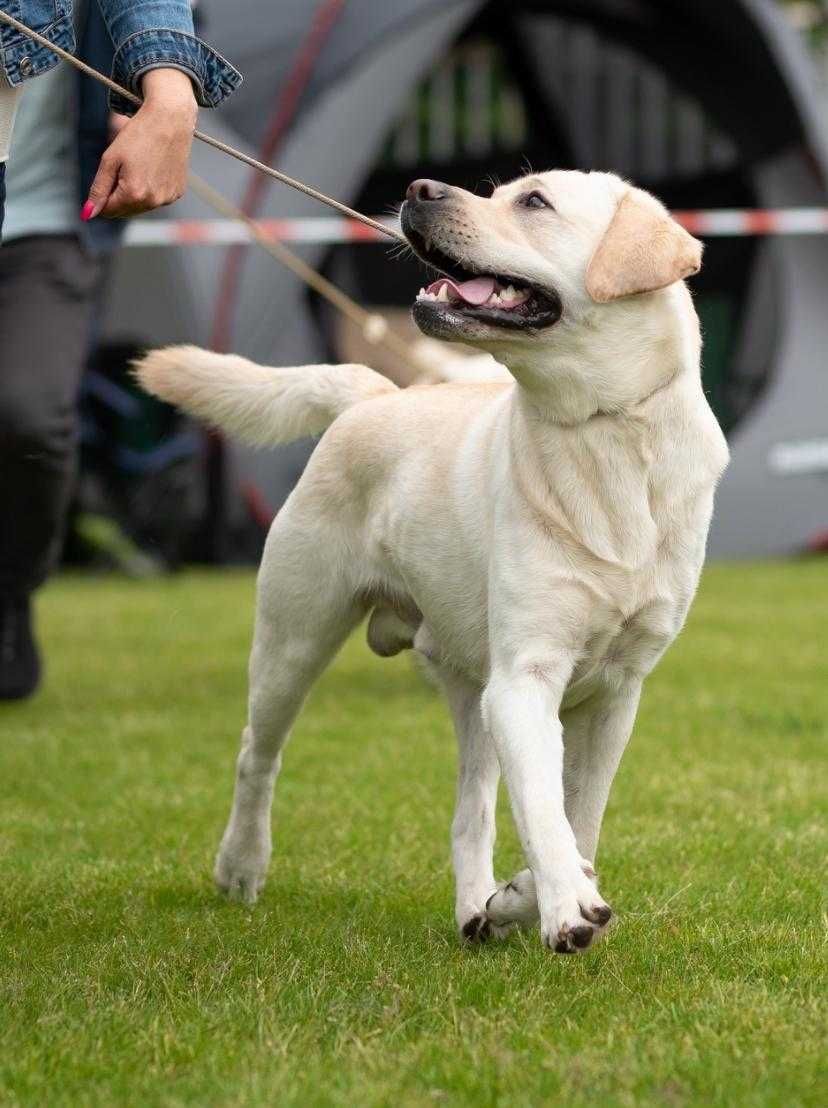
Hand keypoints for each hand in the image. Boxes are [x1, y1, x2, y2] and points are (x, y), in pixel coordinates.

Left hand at [83, 69, 197, 219]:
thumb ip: (99, 189)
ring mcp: (167, 198)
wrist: (170, 120)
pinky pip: (156, 199)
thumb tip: (88, 214)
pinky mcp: (177, 193)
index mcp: (134, 194)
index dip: (102, 197)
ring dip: (135, 193)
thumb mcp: (110, 159)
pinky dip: (151, 188)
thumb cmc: (138, 135)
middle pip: (125, 212)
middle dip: (118, 196)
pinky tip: (153, 168)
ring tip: (140, 166)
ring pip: (141, 206)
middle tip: (124, 168)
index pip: (109, 211)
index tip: (108, 176)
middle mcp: (153, 202)